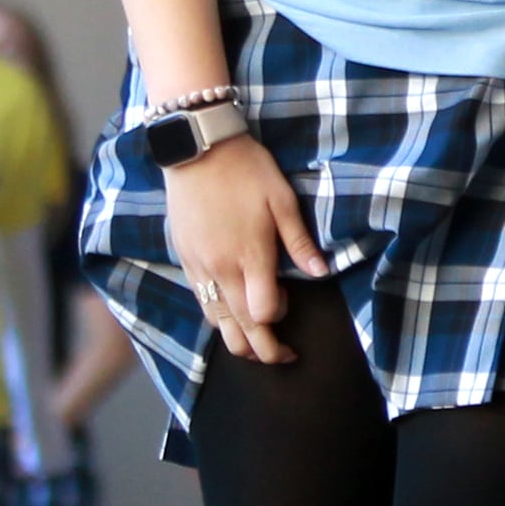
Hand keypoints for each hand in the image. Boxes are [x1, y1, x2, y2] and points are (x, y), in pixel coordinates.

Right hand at [166, 137, 322, 364]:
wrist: (197, 149)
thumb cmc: (246, 171)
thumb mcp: (282, 200)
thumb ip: (299, 242)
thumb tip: (320, 272)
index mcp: (249, 256)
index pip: (262, 313)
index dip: (278, 320)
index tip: (288, 307)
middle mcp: (220, 270)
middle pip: (238, 329)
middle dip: (261, 350)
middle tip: (279, 356)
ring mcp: (198, 267)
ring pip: (215, 322)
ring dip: (236, 339)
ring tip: (254, 343)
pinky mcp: (184, 260)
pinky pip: (200, 302)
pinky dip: (217, 319)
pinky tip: (229, 315)